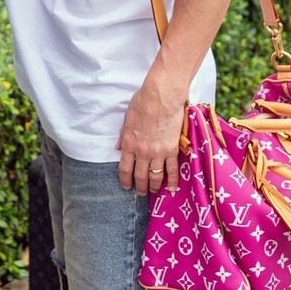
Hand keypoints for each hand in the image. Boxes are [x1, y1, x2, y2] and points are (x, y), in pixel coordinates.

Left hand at [116, 78, 185, 195]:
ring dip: (154, 187)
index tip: (126, 186)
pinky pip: (172, 169)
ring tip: (154, 192)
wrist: (161, 96)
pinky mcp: (172, 149)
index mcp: (129, 143)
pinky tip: (171, 188)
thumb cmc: (143, 102)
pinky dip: (172, 181)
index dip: (125, 180)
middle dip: (139, 187)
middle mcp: (142, 151)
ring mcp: (158, 152)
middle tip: (140, 193)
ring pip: (155, 176)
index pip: (124, 169)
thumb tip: (118, 148)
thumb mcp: (127, 118)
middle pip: (140, 176)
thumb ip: (123, 135)